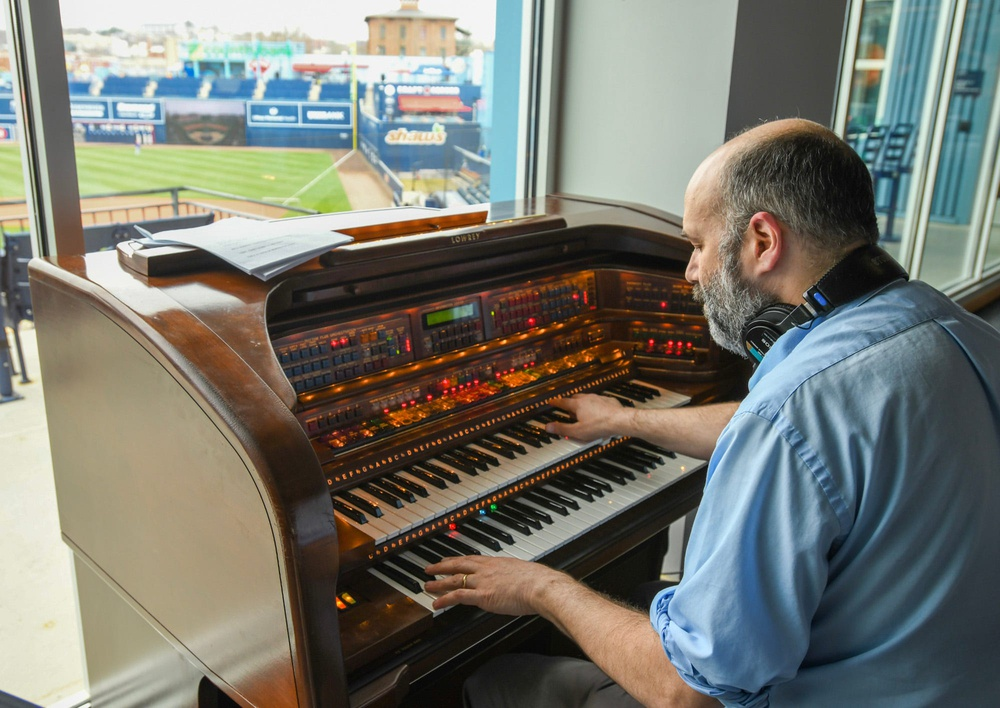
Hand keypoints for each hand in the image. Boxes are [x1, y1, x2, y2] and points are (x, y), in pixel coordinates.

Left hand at [425, 555, 572, 614]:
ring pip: (454, 579)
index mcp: (497, 562)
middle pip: (459, 565)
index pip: (472, 559)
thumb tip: (519, 581)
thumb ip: (516, 576)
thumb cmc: (539, 582)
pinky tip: (436, 603)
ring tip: (427, 585)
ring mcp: (483, 581)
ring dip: (439, 582)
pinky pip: (458, 596)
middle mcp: (487, 569)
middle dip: (442, 566)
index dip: (458, 559)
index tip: (448, 559)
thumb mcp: (524, 573)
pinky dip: (444, 599)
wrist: (541, 586)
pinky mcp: (482, 595)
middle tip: (430, 568)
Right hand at [545, 393, 630, 441]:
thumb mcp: (577, 431)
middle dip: (570, 403)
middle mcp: (587, 399)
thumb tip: (548, 427)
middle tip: (569, 409)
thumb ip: (562, 429)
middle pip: (575, 398)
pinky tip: (598, 411)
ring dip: (583, 403)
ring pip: (587, 398)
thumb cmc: (599, 426)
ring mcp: (598, 398)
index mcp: (578, 405)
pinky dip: (596, 405)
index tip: (552, 402)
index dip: (556, 402)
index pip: (563, 402)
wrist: (619, 420)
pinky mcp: (608, 401)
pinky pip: (599, 400)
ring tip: (583, 411)